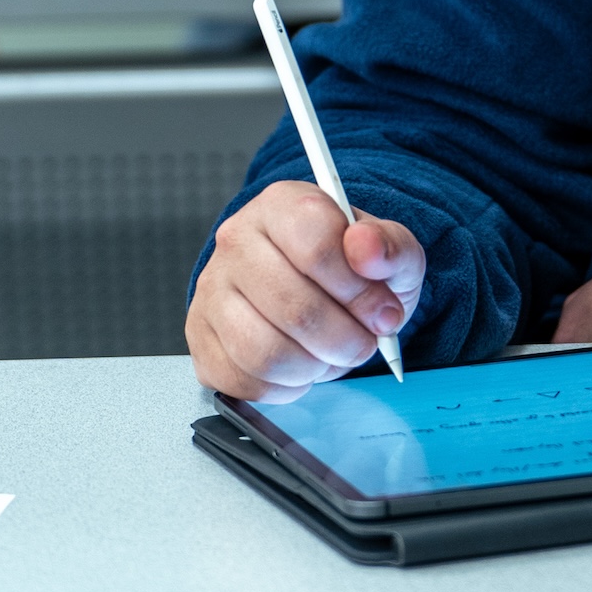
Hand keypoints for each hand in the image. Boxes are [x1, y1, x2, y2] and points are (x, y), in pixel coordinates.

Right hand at [188, 182, 423, 401]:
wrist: (315, 287)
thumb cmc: (349, 268)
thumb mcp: (388, 251)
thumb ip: (390, 246)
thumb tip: (367, 248)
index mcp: (281, 205)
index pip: (315, 247)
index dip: (359, 290)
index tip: (383, 310)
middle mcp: (236, 241)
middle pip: (295, 308)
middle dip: (345, 339)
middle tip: (365, 342)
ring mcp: (211, 291)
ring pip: (266, 352)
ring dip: (315, 366)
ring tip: (332, 354)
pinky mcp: (201, 338)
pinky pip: (246, 380)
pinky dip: (286, 386)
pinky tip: (302, 365)